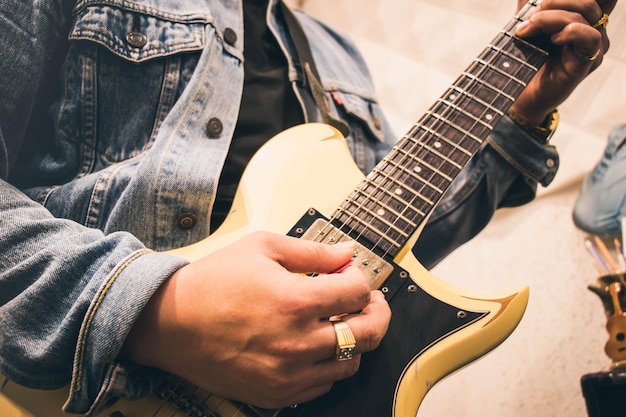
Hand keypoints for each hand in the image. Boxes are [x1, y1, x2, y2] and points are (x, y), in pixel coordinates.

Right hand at [121, 231, 390, 408]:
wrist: (171, 324)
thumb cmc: (214, 281)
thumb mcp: (262, 248)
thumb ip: (312, 252)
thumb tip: (348, 253)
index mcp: (296, 300)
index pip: (358, 292)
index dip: (361, 278)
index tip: (351, 274)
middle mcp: (298, 342)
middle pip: (367, 333)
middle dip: (378, 312)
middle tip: (370, 302)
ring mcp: (288, 374)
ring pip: (350, 362)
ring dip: (353, 340)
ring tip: (339, 323)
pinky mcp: (276, 394)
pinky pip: (323, 384)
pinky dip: (328, 365)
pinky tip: (315, 347)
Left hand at [511, 0, 615, 124]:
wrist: (521, 94)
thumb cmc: (525, 60)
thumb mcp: (526, 24)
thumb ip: (530, 5)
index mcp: (582, 17)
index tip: (540, 3)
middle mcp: (593, 28)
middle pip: (588, 0)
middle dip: (554, 1)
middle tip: (530, 15)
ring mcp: (593, 46)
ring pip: (586, 13)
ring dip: (551, 17)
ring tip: (529, 28)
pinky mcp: (587, 62)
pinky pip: (590, 36)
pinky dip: (569, 32)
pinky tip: (553, 40)